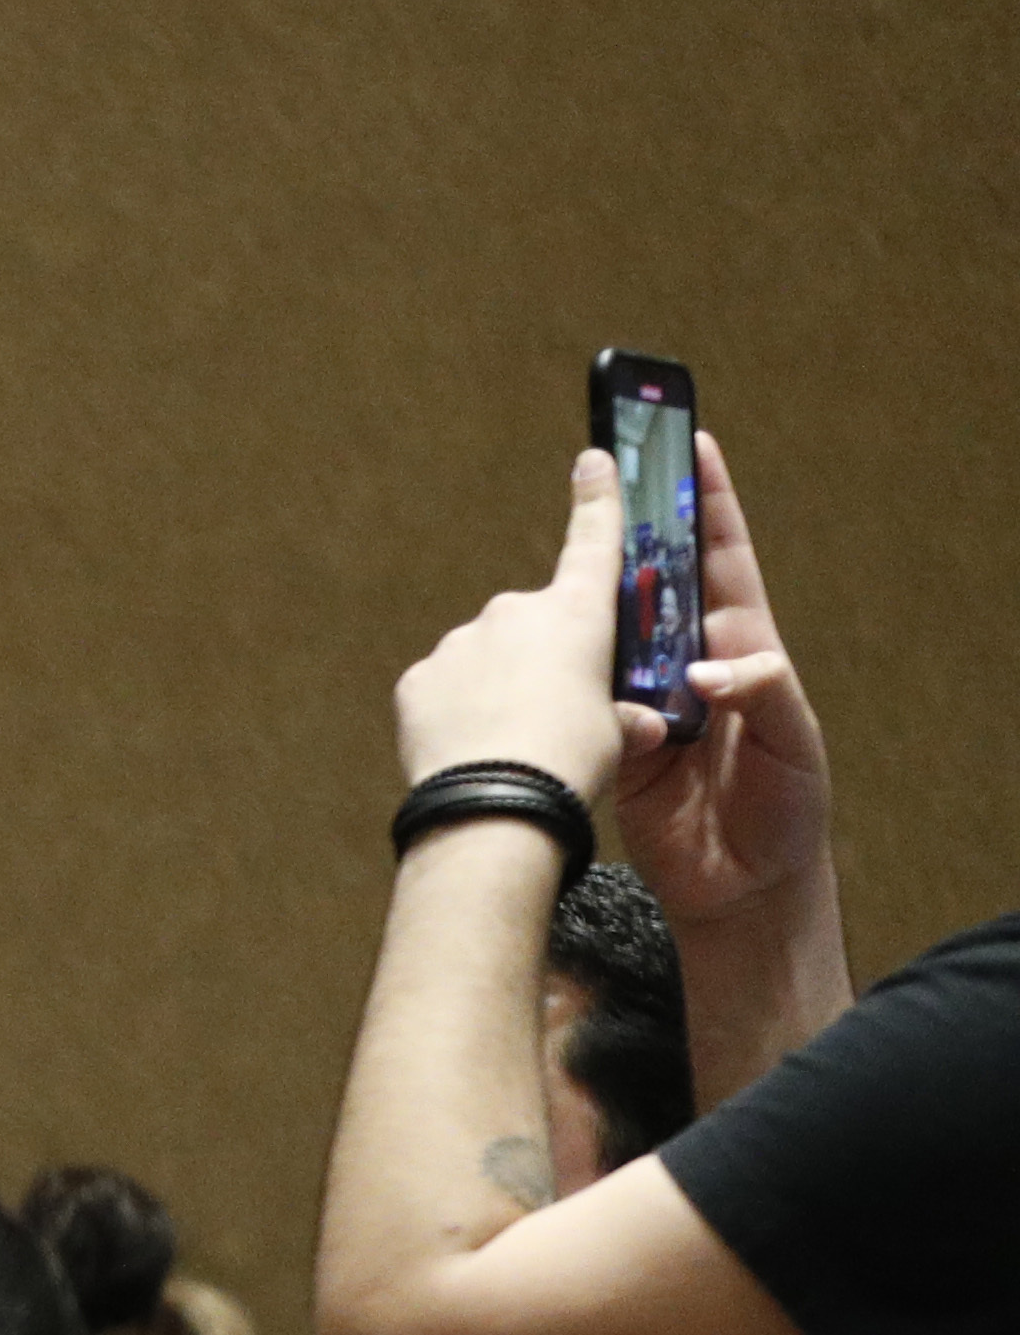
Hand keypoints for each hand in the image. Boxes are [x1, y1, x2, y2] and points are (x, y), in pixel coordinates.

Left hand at [393, 450, 656, 810]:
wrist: (494, 802)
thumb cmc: (572, 761)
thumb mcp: (616, 737)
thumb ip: (622, 717)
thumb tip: (637, 725)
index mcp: (578, 612)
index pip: (593, 541)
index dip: (598, 499)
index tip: (593, 459)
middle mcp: (514, 612)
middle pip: (534, 626)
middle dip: (542, 660)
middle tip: (552, 715)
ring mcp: (459, 642)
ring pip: (485, 660)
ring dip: (497, 690)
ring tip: (511, 743)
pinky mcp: (418, 678)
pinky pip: (444, 690)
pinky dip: (458, 713)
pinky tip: (470, 748)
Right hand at [607, 433, 832, 934]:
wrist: (741, 889)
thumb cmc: (786, 811)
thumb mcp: (796, 746)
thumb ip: (765, 696)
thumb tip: (711, 665)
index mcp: (743, 650)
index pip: (723, 561)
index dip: (709, 503)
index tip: (691, 445)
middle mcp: (688, 663)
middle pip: (654, 584)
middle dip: (632, 529)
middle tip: (603, 479)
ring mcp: (645, 700)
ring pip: (607, 635)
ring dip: (585, 605)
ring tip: (560, 567)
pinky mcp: (610, 740)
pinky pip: (579, 699)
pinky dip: (562, 683)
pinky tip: (540, 665)